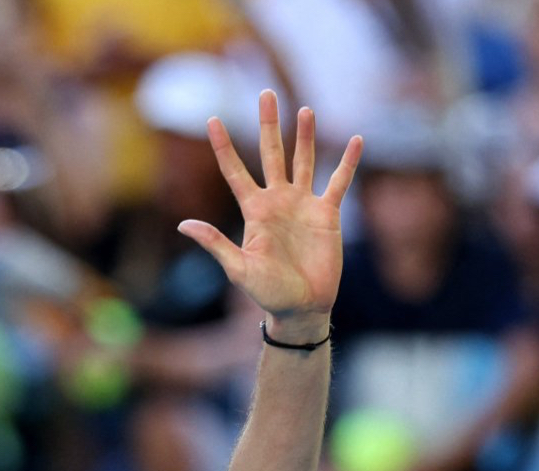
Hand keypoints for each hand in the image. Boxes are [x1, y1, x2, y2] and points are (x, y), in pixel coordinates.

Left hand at [177, 92, 361, 343]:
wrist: (302, 308)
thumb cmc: (268, 292)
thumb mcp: (238, 268)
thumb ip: (215, 243)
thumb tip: (183, 225)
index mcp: (253, 210)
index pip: (234, 171)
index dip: (223, 146)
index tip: (211, 118)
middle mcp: (277, 200)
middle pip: (271, 153)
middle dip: (268, 124)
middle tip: (266, 94)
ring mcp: (303, 204)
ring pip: (304, 160)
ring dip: (305, 135)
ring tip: (304, 109)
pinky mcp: (328, 213)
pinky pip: (339, 181)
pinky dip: (348, 162)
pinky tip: (356, 140)